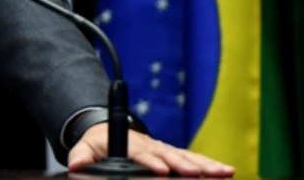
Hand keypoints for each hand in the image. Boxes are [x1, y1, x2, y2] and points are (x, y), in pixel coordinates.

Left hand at [67, 123, 233, 176]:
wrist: (109, 129)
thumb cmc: (98, 143)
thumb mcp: (85, 148)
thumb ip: (81, 157)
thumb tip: (76, 166)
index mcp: (129, 144)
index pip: (141, 153)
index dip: (151, 162)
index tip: (162, 170)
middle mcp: (151, 145)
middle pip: (169, 155)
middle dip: (183, 164)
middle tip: (195, 173)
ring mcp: (165, 149)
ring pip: (187, 156)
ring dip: (204, 165)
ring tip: (222, 172)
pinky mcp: (176, 155)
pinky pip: (196, 159)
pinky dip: (211, 165)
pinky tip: (227, 171)